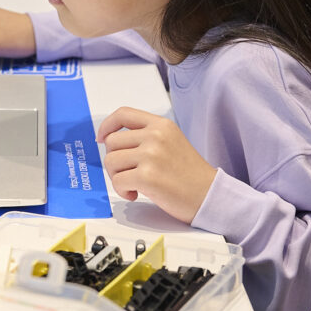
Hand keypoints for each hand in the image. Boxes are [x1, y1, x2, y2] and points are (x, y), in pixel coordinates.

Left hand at [97, 107, 216, 223]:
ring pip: (110, 161)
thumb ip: (145, 136)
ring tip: (134, 184)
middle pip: (111, 141)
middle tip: (128, 173)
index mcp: (161, 125)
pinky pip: (117, 181)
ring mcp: (151, 155)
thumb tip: (110, 139)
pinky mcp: (147, 176)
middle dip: (114, 160)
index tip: (101, 138)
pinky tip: (136, 194)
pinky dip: (122, 191)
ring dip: (117, 176)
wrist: (209, 196)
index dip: (107, 126)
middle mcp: (156, 136)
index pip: (123, 114)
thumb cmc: (189, 174)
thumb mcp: (171, 142)